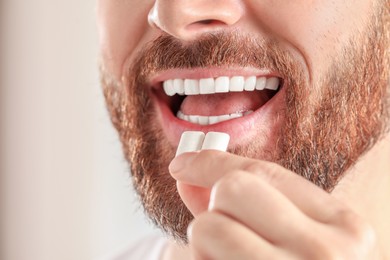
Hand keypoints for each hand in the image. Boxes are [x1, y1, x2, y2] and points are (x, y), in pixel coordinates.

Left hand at [169, 150, 379, 258]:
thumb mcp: (299, 238)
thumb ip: (246, 203)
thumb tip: (186, 173)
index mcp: (344, 227)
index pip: (262, 173)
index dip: (212, 162)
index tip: (182, 164)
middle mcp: (323, 253)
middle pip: (231, 190)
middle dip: (217, 208)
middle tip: (231, 237)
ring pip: (206, 227)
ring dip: (203, 245)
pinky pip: (192, 259)